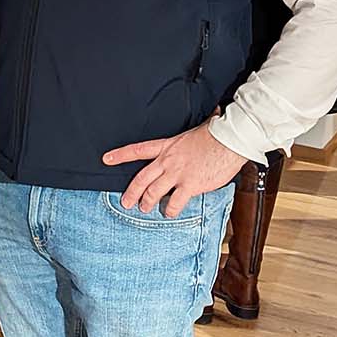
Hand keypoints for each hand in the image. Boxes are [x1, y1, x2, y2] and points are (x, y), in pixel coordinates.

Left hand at [102, 122, 248, 217]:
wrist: (229, 140)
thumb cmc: (215, 133)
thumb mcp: (193, 131)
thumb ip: (187, 138)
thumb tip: (198, 123)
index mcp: (167, 146)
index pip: (137, 150)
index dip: (120, 155)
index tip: (107, 159)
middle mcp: (168, 161)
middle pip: (142, 178)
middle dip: (131, 192)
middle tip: (126, 201)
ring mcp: (178, 174)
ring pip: (154, 192)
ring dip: (147, 203)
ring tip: (144, 209)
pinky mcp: (190, 185)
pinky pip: (175, 202)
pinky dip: (170, 210)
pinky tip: (169, 212)